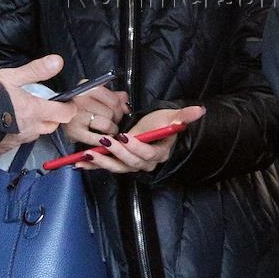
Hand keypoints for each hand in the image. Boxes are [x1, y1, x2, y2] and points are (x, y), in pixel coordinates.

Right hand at [0, 56, 77, 154]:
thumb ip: (36, 70)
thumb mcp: (12, 77)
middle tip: (46, 105)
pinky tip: (10, 125)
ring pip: (36, 134)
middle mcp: (31, 128)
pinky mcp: (6, 147)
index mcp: (36, 111)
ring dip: (37, 125)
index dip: (69, 107)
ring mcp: (19, 140)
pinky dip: (20, 133)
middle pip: (52, 126)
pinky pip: (20, 141)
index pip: (65, 114)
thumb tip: (57, 61)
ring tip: (26, 114)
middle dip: (53, 117)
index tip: (68, 101)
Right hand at [64, 85, 129, 144]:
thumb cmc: (82, 108)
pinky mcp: (73, 131)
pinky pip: (97, 138)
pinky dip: (104, 140)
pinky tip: (104, 139)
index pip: (114, 100)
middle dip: (116, 120)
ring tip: (108, 131)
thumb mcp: (98, 98)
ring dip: (112, 130)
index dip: (120, 109)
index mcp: (87, 88)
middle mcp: (80, 99)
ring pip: (107, 124)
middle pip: (112, 112)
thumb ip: (115, 98)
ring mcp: (76, 115)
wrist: (59, 119)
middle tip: (113, 123)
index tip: (118, 113)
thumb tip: (127, 106)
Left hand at [75, 105, 204, 173]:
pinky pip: (106, 166)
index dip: (136, 147)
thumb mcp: (172, 117)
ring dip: (101, 162)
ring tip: (87, 155)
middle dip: (116, 153)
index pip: (147, 154)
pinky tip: (78, 162)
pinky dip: (92, 164)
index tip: (125, 136)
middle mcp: (145, 163)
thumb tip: (201, 110)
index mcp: (158, 153)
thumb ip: (184, 115)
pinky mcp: (120, 163)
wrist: (154, 127)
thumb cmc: (162, 122)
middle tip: (104, 142)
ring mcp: (132, 165)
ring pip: (117, 167)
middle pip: (130, 163)